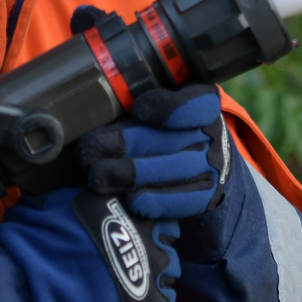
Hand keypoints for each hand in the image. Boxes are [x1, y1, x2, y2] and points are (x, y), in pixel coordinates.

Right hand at [0, 186, 179, 301]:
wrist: (37, 287)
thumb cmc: (41, 240)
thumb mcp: (58, 200)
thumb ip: (84, 194)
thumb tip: (84, 187)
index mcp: (129, 205)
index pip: (156, 206)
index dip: (145, 218)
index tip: (131, 227)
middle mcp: (148, 234)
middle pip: (166, 238)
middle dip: (152, 244)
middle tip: (128, 255)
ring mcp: (152, 269)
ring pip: (168, 269)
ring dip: (152, 273)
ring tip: (129, 282)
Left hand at [77, 84, 232, 219]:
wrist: (205, 166)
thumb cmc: (169, 130)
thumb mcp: (161, 106)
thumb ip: (137, 99)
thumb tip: (96, 104)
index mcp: (204, 104)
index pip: (195, 102)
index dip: (167, 107)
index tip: (138, 110)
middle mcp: (211, 135)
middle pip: (171, 140)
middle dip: (126, 143)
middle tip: (89, 149)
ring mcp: (212, 168)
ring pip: (173, 170)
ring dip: (131, 175)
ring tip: (97, 175)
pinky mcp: (207, 198)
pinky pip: (182, 201)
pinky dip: (156, 201)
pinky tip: (130, 199)